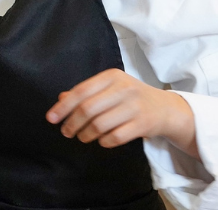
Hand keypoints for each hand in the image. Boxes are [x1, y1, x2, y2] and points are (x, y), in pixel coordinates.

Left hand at [46, 68, 198, 158]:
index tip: (51, 119)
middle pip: (88, 109)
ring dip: (86, 134)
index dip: (63, 107)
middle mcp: (124, 88)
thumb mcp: (109, 89)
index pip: (81, 91)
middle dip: (72, 123)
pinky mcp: (144, 124)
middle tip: (66, 132)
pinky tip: (101, 141)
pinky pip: (115, 136)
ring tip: (82, 137)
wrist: (167, 109)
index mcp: (111, 76)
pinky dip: (104, 141)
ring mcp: (135, 106)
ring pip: (100, 124)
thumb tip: (61, 100)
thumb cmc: (131, 97)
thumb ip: (86, 93)